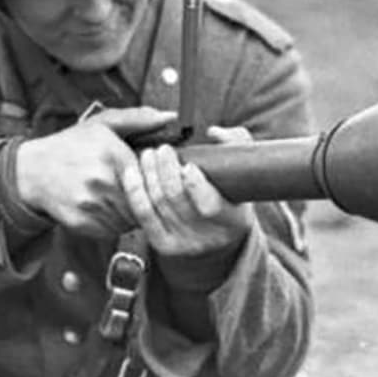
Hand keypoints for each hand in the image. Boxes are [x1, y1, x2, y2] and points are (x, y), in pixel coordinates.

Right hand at [15, 107, 176, 237]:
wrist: (32, 171)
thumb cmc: (72, 146)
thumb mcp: (103, 124)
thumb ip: (139, 119)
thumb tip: (170, 117)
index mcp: (113, 155)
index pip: (152, 176)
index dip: (154, 179)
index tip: (151, 177)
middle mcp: (103, 181)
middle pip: (143, 199)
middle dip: (144, 197)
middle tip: (138, 191)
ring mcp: (91, 204)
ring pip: (131, 218)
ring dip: (132, 212)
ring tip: (119, 198)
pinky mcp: (82, 223)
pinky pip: (113, 231)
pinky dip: (115, 223)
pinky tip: (106, 208)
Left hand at [119, 126, 253, 257]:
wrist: (219, 232)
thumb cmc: (232, 192)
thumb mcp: (245, 170)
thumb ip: (237, 144)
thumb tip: (213, 133)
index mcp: (232, 220)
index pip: (210, 206)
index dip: (195, 186)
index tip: (188, 165)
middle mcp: (207, 237)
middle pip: (177, 201)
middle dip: (166, 171)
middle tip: (163, 150)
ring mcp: (183, 243)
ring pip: (158, 204)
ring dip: (149, 175)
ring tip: (148, 154)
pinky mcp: (163, 244)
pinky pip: (143, 215)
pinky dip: (135, 191)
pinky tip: (132, 172)